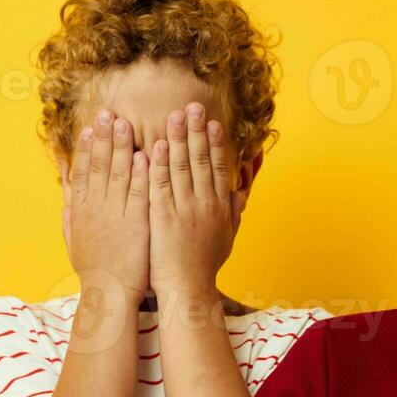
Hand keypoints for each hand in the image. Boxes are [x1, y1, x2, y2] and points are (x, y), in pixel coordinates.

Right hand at [63, 109, 149, 297]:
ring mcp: (115, 215)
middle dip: (104, 138)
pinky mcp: (135, 224)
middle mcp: (95, 208)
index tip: (91, 126)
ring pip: (117, 174)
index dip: (87, 147)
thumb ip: (69, 205)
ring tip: (125, 124)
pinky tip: (145, 154)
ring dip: (121, 147)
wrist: (108, 292)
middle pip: (98, 166)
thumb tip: (63, 183)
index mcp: (80, 209)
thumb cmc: (93, 266)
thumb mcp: (72, 233)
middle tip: (109, 113)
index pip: (83, 171)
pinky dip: (140, 173)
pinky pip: (137, 193)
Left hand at [147, 101, 245, 298]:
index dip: (215, 143)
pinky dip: (158, 165)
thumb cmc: (205, 265)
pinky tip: (155, 146)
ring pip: (181, 167)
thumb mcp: (227, 236)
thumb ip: (234, 209)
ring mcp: (184, 210)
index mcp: (220, 207)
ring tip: (175, 116)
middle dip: (197, 131)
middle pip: (202, 160)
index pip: (219, 167)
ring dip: (177, 139)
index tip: (212, 122)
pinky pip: (160, 186)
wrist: (188, 289)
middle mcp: (205, 204)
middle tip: (193, 106)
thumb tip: (241, 191)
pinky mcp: (162, 218)